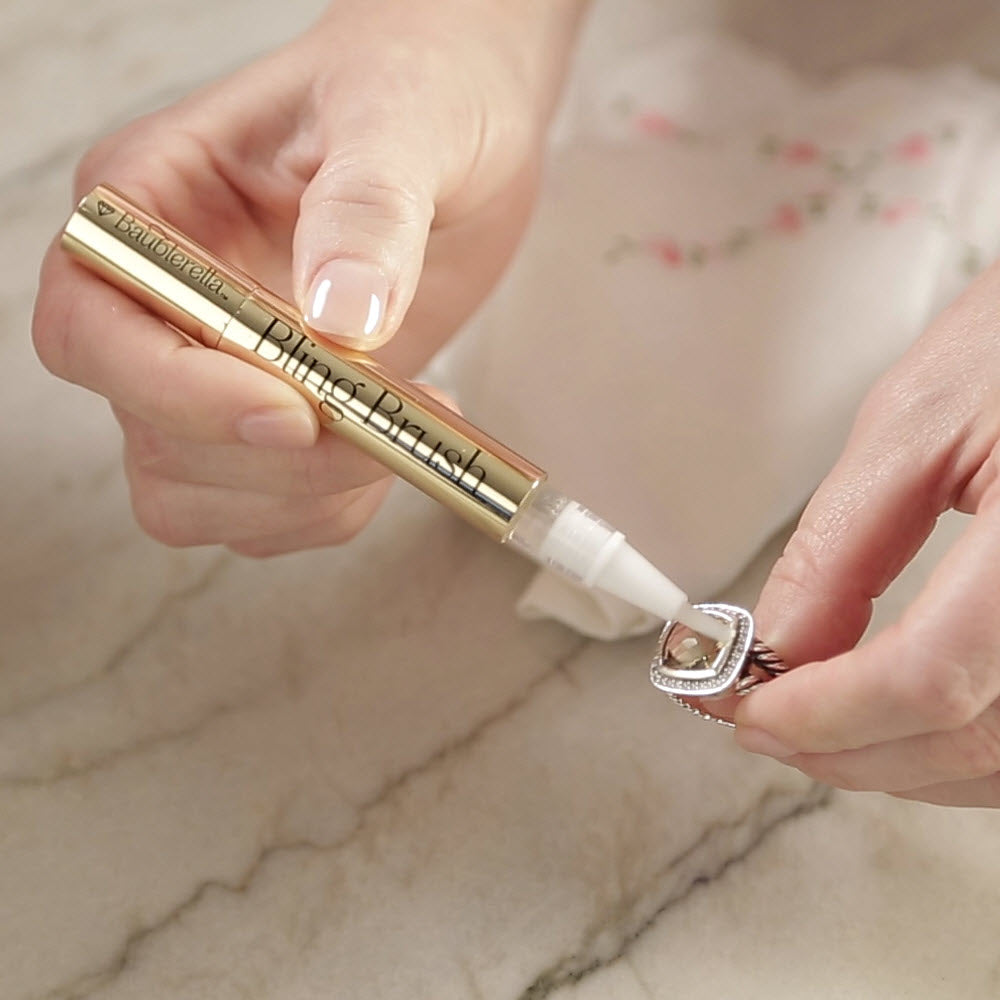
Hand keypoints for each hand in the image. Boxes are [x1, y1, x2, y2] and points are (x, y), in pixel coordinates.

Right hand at [33, 0, 584, 555]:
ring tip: (402, 433)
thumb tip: (340, 316)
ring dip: (304, 497)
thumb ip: (367, 209)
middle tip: (383, 425)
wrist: (468, 130)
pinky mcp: (278, 418)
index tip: (290, 410)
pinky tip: (395, 451)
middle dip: (273, 461)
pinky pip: (266, 513)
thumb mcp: (400, 119)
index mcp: (149, 207)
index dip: (175, 393)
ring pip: (195, 495)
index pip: (92, 330)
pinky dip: (331, 509)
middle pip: (151, 438)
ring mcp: (216, 372)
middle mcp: (163, 305)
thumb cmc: (414, 90)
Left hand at [729, 256, 999, 806]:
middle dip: (843, 747)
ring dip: (894, 761)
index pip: (927, 677)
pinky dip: (951, 746)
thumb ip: (841, 545)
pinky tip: (895, 723)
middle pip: (965, 739)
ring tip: (810, 729)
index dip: (824, 711)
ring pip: (999, 762)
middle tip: (757, 723)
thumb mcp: (920, 420)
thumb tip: (776, 642)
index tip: (745, 706)